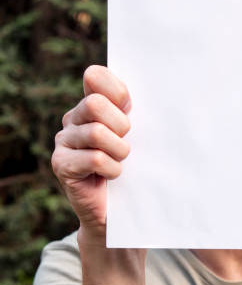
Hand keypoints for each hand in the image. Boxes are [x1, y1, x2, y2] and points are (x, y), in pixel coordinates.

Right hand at [51, 65, 130, 243]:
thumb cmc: (130, 164)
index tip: (129, 108)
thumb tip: (138, 93)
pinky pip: (95, 159)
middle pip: (96, 103)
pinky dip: (112, 169)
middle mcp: (72, 118)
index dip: (117, 91)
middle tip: (125, 141)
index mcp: (90, 103)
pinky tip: (112, 176)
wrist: (116, 208)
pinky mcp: (60, 164)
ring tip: (120, 160)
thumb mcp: (134, 131)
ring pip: (96, 132)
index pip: (95, 76)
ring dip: (119, 150)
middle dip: (120, 124)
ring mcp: (63, 141)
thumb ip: (130, 109)